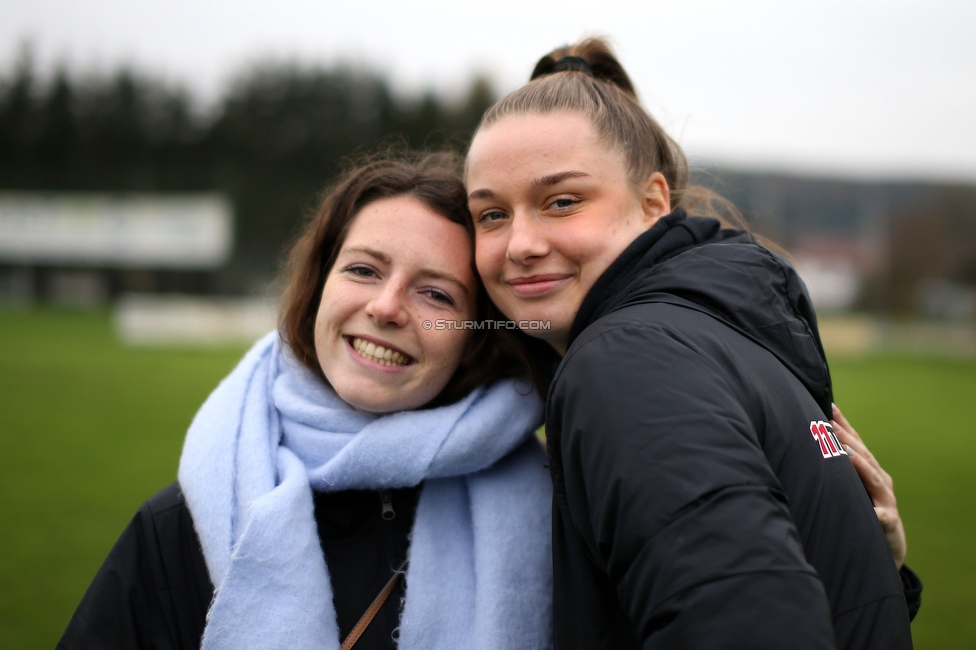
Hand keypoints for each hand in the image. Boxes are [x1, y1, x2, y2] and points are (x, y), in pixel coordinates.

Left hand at [831, 404, 906, 568]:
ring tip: (848, 453)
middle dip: (846, 438)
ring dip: (862, 466)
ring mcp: (886, 500)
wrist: (888, 545)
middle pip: (862, 454)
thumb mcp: (851, 486)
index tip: (828, 405)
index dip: (843, 424)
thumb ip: (837, 466)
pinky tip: (876, 512)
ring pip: (874, 479)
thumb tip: (812, 443)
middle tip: (829, 422)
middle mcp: (880, 480)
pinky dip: (879, 514)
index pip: (855, 442)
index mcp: (869, 470)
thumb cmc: (863, 511)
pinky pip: (883, 518)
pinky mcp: (889, 523)